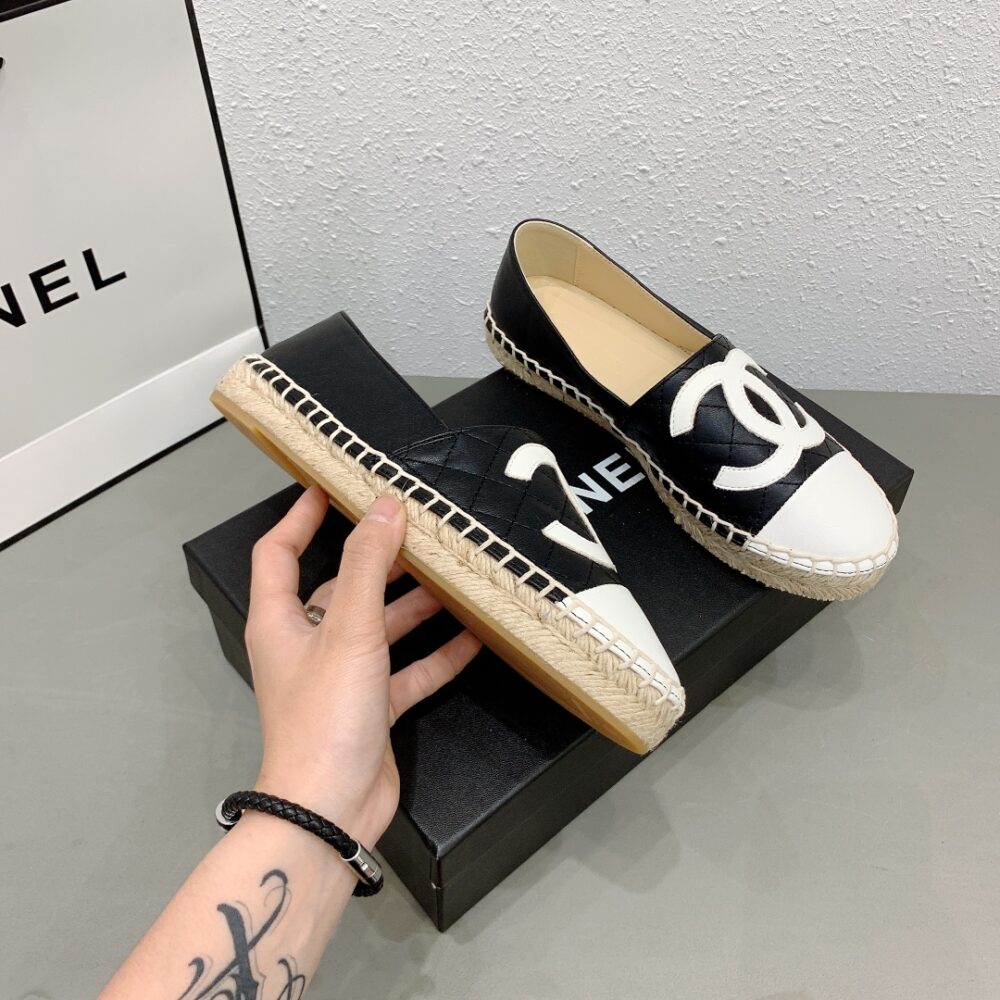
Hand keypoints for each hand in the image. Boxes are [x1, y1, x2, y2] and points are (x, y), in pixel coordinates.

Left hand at [245, 486, 480, 843]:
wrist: (330, 811)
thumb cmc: (324, 716)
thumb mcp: (349, 629)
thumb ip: (367, 565)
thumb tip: (385, 505)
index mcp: (282, 620)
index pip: (280, 553)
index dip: (301, 516)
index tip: (332, 485)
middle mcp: (308, 643)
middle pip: (343, 586)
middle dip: (381, 560)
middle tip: (422, 531)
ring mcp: (342, 678)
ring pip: (381, 628)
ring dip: (417, 606)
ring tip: (457, 579)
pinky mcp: (373, 708)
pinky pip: (409, 670)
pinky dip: (438, 655)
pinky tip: (475, 638)